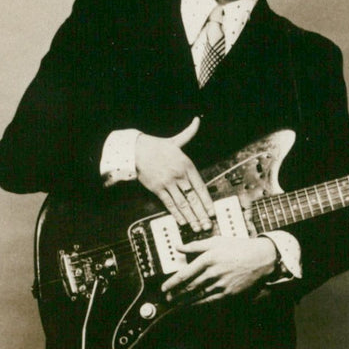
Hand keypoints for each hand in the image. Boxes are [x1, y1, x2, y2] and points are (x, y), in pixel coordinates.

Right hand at [132, 117, 213, 232]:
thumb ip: (189, 133)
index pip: (200, 187)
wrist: (135, 150)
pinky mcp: (157, 188)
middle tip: (208, 225)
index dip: (207, 201)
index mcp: (186, 165)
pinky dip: (176, 214)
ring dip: (191, 217)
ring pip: (182, 204)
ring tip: (198, 227)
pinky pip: (169, 204)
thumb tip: (197, 121)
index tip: (212, 212)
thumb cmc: (157, 146)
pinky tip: (183, 222)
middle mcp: (178, 175)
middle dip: (202, 213)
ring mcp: (167, 183)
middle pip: (193, 198)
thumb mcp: (176, 140)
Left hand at [161, 236, 276, 304]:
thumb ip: (195, 245)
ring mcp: (221, 284)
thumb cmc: (238, 247)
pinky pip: (210, 300)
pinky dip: (199, 304)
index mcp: (208, 258)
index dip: (172, 283)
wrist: (261, 258)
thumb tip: (178, 247)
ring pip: (198, 296)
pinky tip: (192, 305)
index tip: (164, 288)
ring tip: (176, 304)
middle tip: (167, 299)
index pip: (185, 274)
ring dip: (185, 301)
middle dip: (176, 295)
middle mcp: (213, 272)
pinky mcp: (229, 292)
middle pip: (189, 287)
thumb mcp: (216, 241)